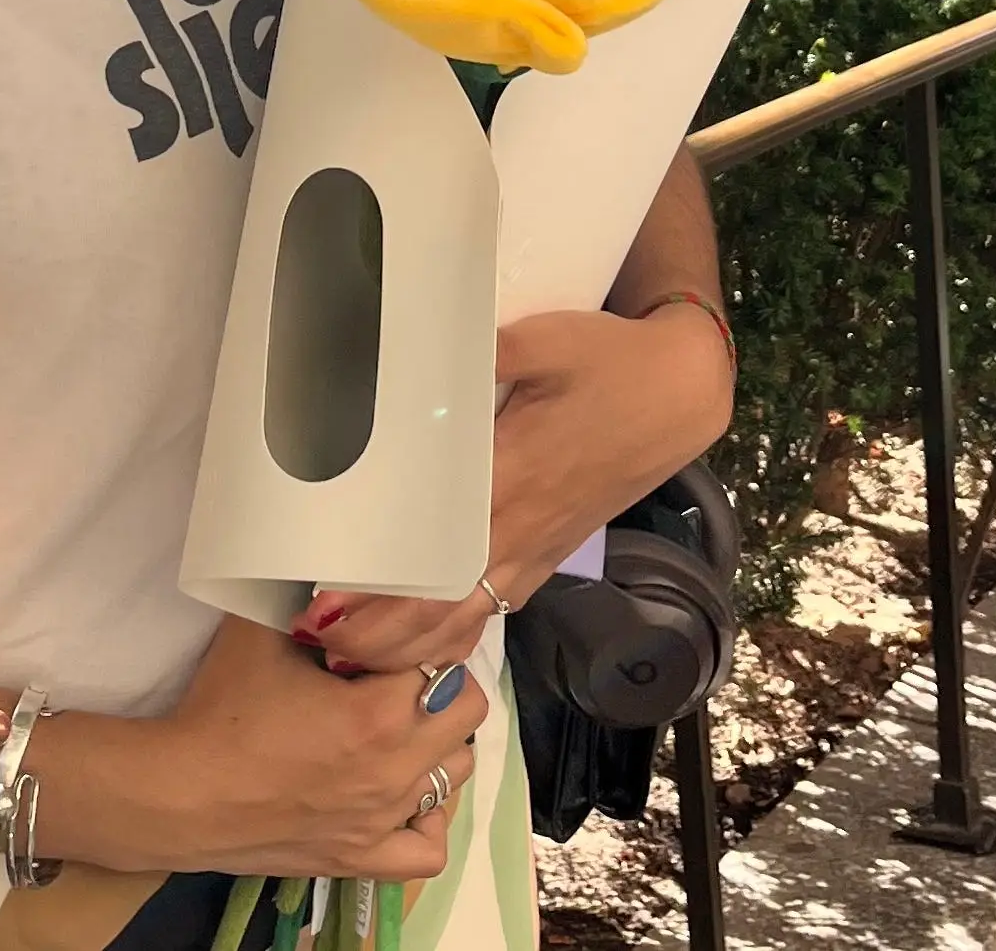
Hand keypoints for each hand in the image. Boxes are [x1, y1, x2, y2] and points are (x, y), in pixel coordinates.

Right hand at [31, 614, 484, 879]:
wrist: (181, 793)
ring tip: (399, 727)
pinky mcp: (362, 859)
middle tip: (401, 674)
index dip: (422, 638)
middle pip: (466, 713)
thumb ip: (306, 594)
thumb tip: (329, 551)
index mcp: (378, 711)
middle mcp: (395, 769)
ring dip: (438, 744)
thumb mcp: (262, 630)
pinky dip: (428, 821)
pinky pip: (429, 850)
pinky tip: (403, 796)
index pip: (442, 658)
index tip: (397, 635)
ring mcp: (383, 820)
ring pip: (456, 774)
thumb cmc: (221, 709)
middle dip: (441, 684)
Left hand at [302, 306, 735, 675]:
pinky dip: (452, 636)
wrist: (679, 392)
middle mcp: (519, 530)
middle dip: (377, 639)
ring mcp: (537, 550)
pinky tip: (417, 644)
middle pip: (441, 612)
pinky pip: (495, 609)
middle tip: (316, 643)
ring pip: (467, 621)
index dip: (378, 595)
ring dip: (410, 649)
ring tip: (350, 656)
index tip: (321, 606)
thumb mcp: (547, 338)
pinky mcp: (550, 552)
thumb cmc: (610, 361)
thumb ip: (484, 347)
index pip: (434, 559)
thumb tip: (420, 342)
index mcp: (509, 481)